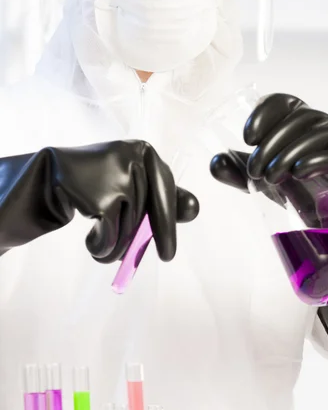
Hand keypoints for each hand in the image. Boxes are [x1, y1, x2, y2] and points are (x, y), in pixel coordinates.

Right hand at [0, 140, 198, 261]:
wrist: (50, 176)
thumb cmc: (96, 183)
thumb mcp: (129, 182)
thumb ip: (158, 195)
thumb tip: (194, 209)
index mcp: (145, 152)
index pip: (165, 191)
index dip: (170, 222)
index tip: (169, 251)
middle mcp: (135, 158)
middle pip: (152, 212)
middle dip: (152, 238)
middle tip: (166, 257)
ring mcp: (119, 175)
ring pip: (132, 227)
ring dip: (117, 246)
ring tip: (102, 242)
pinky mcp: (101, 194)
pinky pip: (112, 234)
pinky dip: (102, 246)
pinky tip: (91, 240)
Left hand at [210, 93, 327, 200]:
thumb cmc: (300, 192)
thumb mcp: (263, 182)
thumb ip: (239, 172)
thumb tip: (215, 162)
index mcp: (298, 121)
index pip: (283, 102)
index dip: (264, 114)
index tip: (248, 138)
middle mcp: (322, 123)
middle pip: (298, 118)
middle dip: (272, 144)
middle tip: (256, 170)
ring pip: (317, 133)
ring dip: (289, 154)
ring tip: (272, 177)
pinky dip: (319, 160)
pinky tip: (300, 172)